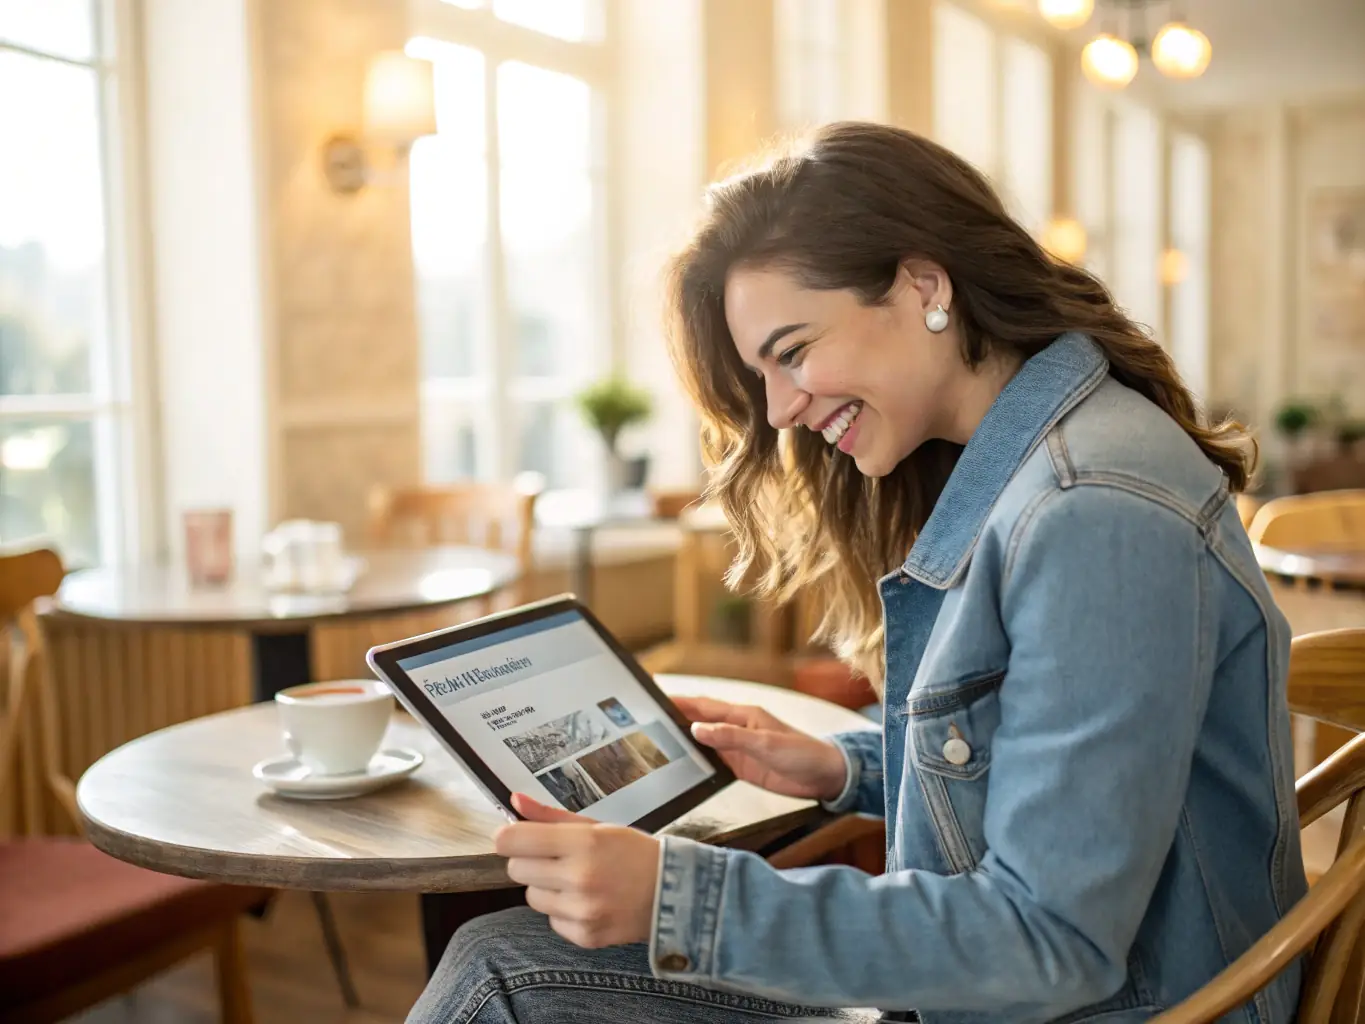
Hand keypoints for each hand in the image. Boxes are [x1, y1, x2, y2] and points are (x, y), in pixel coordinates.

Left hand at [495, 793, 659, 947]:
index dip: (508, 837)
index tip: (515, 837)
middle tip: (555, 858)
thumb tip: (514, 799)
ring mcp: (582, 911)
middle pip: (516, 870)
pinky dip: (563, 911)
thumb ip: (550, 815)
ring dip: (546, 887)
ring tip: (576, 880)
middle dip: (529, 861)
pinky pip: (551, 921)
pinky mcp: (585, 936)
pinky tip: (587, 901)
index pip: (514, 841)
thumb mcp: (597, 826)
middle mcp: (580, 878)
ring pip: (531, 897)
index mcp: (583, 842)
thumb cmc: (634, 853)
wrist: (674, 894)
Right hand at [672, 695, 847, 801]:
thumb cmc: (803, 753)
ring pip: (704, 741)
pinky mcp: (742, 767)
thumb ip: (731, 737)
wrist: (826, 776)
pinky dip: (698, 761)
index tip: (655, 697)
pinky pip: (714, 762)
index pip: (703, 706)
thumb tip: (698, 729)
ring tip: (657, 743)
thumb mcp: (765, 744)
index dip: (680, 702)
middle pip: (699, 721)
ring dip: (684, 741)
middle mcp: (737, 728)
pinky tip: (684, 765)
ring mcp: (739, 748)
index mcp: (743, 715)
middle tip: (647, 721)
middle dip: (675, 719)